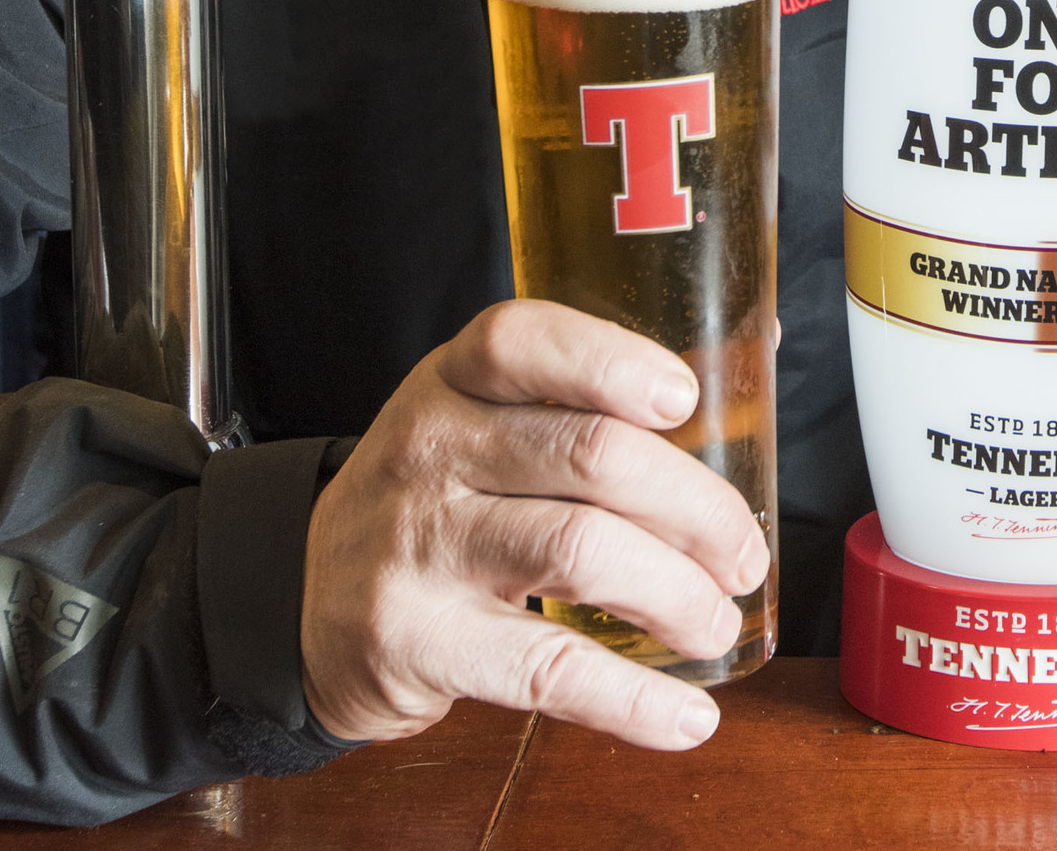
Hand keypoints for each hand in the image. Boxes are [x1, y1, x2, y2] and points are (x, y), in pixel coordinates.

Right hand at [299, 299, 767, 750]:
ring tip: (714, 619)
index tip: (684, 400)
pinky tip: (684, 713)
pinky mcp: (418, 641)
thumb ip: (574, 407)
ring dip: (678, 593)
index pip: (522, 341)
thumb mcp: (472, 429)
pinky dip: (633, 699)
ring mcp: (417, 547)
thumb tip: (745, 389)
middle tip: (742, 554)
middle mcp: (426, 452)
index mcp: (449, 385)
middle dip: (696, 508)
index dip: (613, 362)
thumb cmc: (432, 508)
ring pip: (582, 551)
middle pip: (591, 455)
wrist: (310, 613)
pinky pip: (548, 668)